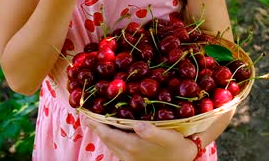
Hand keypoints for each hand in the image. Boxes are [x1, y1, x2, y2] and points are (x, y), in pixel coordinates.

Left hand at [82, 115, 197, 160]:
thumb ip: (152, 131)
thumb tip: (137, 125)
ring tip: (95, 120)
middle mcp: (127, 154)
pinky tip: (112, 130)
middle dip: (95, 126)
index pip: (107, 133)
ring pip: (109, 143)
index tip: (84, 113)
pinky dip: (110, 137)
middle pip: (105, 138)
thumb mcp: (168, 137)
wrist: (184, 160)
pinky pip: (115, 147)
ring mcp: (128, 158)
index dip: (94, 123)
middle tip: (86, 114)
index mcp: (132, 146)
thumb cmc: (177, 147)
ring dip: (102, 132)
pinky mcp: (132, 160)